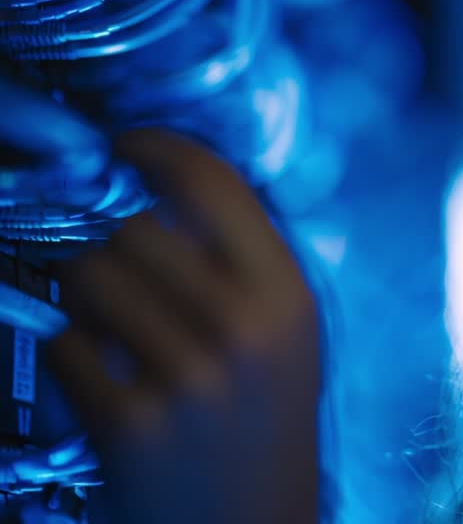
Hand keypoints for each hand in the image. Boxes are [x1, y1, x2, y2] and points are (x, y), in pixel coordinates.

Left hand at [47, 128, 321, 523]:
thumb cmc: (265, 423)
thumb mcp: (288, 334)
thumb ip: (245, 259)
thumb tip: (169, 184)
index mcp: (289, 298)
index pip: (212, 183)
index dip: (157, 149)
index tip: (127, 145)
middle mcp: (244, 333)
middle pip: (133, 229)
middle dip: (114, 243)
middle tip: (122, 270)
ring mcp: (188, 381)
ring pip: (87, 278)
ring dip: (85, 295)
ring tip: (113, 327)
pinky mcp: (131, 427)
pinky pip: (64, 346)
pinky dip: (71, 355)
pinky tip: (107, 378)